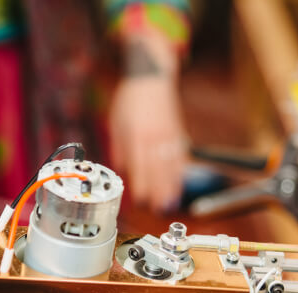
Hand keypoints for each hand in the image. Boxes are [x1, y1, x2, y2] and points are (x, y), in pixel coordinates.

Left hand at [109, 33, 187, 212]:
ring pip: (171, 166)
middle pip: (158, 170)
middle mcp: (154, 138)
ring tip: (170, 203)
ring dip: (171, 186)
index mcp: (136, 136)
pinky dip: (180, 173)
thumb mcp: (117, 124)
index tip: (141, 200)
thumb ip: (120, 149)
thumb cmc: (130, 100)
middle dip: (158, 192)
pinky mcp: (177, 134)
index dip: (141, 185)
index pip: (140, 166)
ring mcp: (168, 136)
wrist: (151, 77)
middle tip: (157, 210)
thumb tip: (122, 170)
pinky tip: (179, 184)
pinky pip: (180, 157)